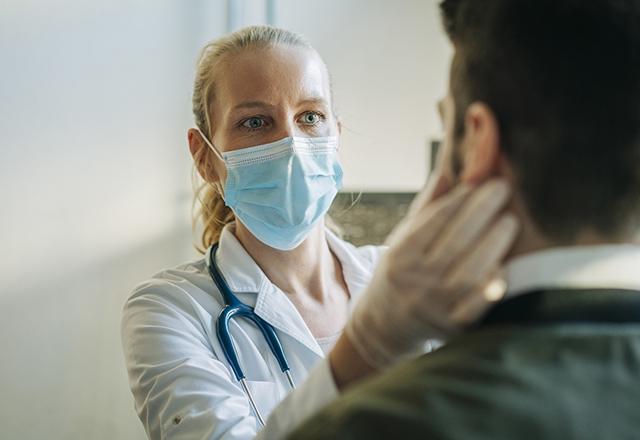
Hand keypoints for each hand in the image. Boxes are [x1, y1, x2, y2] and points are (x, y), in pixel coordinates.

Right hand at [344, 175, 518, 367]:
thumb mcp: (404, 237)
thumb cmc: (401, 271)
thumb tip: (452, 167)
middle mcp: (416, 280)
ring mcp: (436, 305)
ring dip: (493, 243)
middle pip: (453, 242)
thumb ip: (429, 206)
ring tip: (509, 221)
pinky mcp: (454, 327)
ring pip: (468, 272)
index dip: (459, 198)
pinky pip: (478, 306)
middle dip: (481, 211)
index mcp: (401, 255)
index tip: (482, 178)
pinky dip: (492, 285)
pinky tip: (505, 264)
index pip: (433, 221)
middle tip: (503, 188)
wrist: (386, 325)